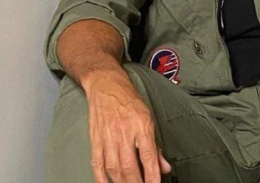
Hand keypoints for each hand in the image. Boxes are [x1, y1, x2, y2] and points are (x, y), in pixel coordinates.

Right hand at [82, 68, 171, 182]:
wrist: (105, 85)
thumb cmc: (129, 101)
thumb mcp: (148, 118)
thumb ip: (156, 146)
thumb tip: (164, 167)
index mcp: (141, 125)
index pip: (148, 155)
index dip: (152, 174)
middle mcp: (124, 132)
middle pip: (130, 165)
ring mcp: (107, 137)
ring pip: (114, 168)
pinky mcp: (95, 140)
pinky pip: (97, 164)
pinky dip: (102, 179)